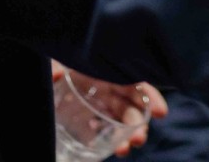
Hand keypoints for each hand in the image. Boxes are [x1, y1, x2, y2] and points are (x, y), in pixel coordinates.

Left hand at [51, 62, 167, 154]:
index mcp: (109, 70)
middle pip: (130, 106)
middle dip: (138, 123)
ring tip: (124, 149)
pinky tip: (111, 149)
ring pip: (121, 121)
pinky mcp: (89, 119)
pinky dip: (111, 141)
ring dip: (126, 136)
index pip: (135, 82)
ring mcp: (101, 105)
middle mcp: (109, 88)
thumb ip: (56, 67)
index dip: (150, 96)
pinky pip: (105, 131)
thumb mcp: (60, 58)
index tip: (161, 112)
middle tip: (138, 138)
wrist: (47, 68)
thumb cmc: (63, 59)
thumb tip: (56, 76)